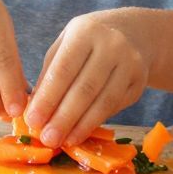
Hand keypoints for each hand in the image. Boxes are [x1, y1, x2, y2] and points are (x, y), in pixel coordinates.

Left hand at [27, 10, 150, 147]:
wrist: (133, 33)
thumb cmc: (88, 42)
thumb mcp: (65, 45)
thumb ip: (49, 75)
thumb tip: (35, 111)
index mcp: (85, 32)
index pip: (63, 69)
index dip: (48, 98)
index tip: (32, 121)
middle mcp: (111, 45)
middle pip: (85, 88)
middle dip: (64, 118)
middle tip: (47, 139)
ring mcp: (130, 63)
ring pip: (104, 101)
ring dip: (82, 126)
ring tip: (64, 141)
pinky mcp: (140, 81)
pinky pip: (116, 106)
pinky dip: (97, 122)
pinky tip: (81, 133)